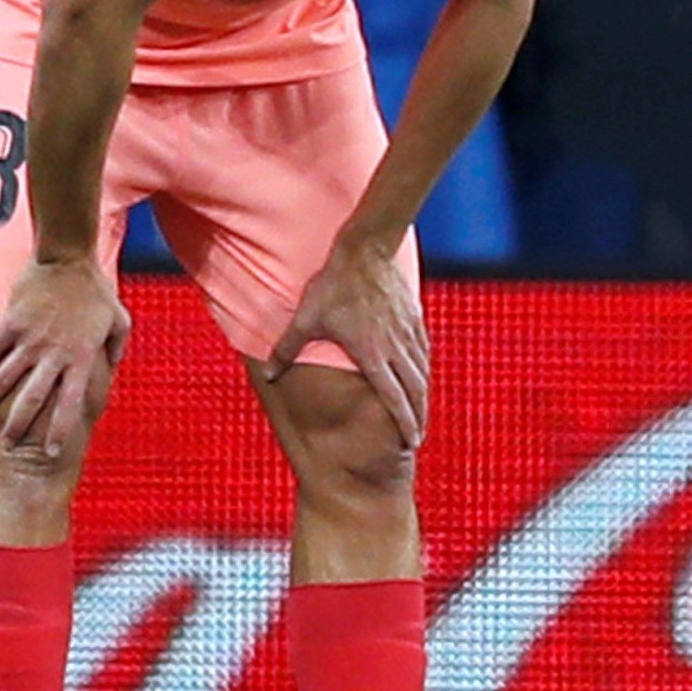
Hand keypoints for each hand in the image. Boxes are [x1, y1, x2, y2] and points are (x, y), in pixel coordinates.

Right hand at [0, 256, 127, 453]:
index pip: (69, 403)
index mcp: (81, 357)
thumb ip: (115, 348)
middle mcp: (54, 353)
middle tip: (9, 446)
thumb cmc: (96, 290)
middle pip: (33, 399)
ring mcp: (30, 338)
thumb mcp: (119, 320)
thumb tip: (112, 368)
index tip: (52, 453)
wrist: (68, 257)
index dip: (59, 430)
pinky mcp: (11, 323)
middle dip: (19, 426)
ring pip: (5, 379)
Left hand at [266, 235, 429, 445]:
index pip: (393, 397)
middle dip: (418, 417)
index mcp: (372, 354)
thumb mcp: (305, 318)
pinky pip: (422, 350)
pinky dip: (423, 368)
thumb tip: (268, 374)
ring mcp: (407, 332)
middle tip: (417, 439)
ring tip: (421, 413)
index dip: (404, 422)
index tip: (411, 441)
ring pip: (421, 371)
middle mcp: (395, 347)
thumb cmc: (333, 285)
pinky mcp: (413, 317)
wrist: (365, 249)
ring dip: (423, 396)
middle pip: (414, 390)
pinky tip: (421, 374)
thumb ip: (287, 348)